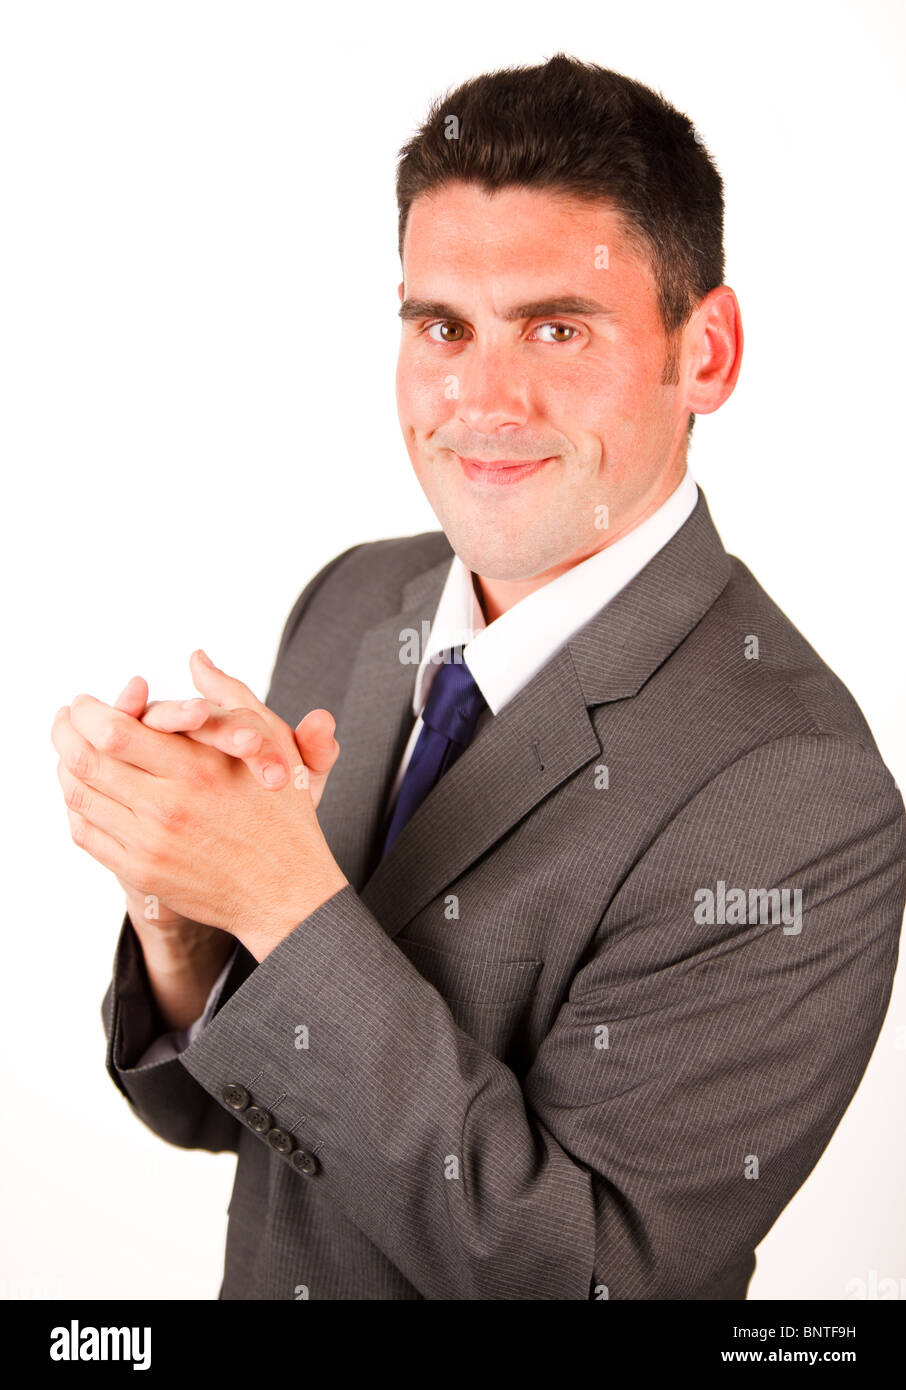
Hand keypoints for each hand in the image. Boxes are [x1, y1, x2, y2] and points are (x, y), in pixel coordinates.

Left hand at [52, 656, 348, 958]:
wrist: (285, 890)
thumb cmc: (282, 810)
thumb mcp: (271, 742)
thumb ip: (230, 695)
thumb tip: (196, 658)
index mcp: (200, 769)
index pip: (114, 732)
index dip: (88, 712)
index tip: (84, 703)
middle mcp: (170, 808)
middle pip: (86, 761)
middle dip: (65, 732)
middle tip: (65, 719)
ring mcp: (152, 844)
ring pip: (80, 796)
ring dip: (65, 766)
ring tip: (70, 749)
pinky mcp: (142, 872)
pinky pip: (87, 833)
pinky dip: (76, 806)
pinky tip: (84, 790)